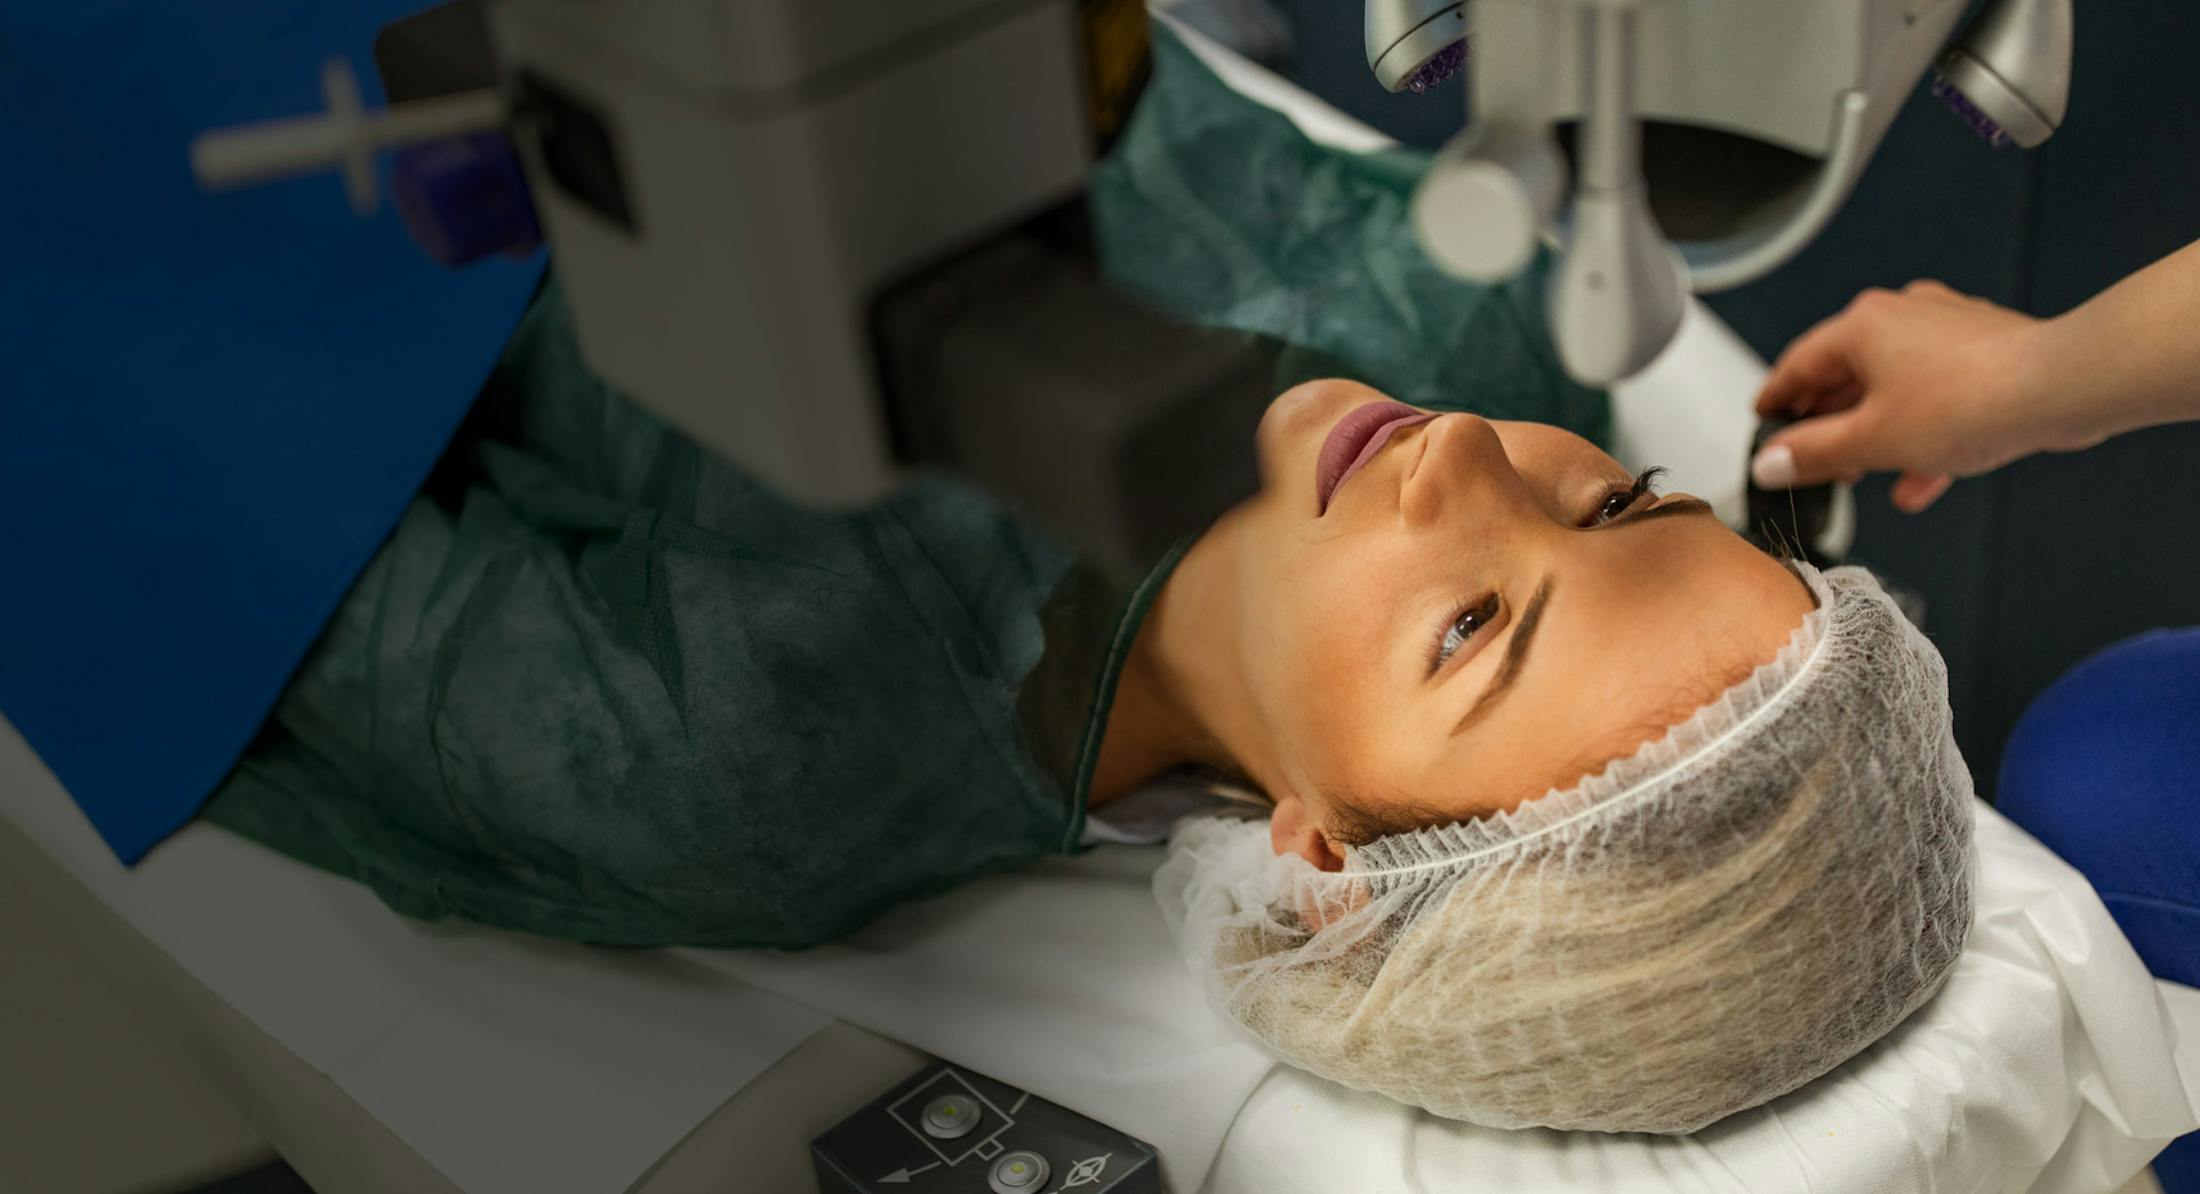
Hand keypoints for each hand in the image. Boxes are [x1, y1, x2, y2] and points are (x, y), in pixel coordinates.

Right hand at [1751, 281, 2081, 511]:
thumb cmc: (1972, 401)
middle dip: (1830, 426)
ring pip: (1893, 388)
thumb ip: (1812, 453)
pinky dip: (1921, 433)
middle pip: (1846, 376)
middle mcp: (1901, 316)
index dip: (1775, 401)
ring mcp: (1945, 329)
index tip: (1763, 424)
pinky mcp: (1984, 350)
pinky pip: (1936, 395)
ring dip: (1876, 436)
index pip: (1797, 364)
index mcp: (1862, 326)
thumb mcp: (1871, 440)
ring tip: (1866, 475)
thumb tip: (1770, 462)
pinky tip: (1918, 478)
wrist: (2063, 388)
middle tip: (1814, 463)